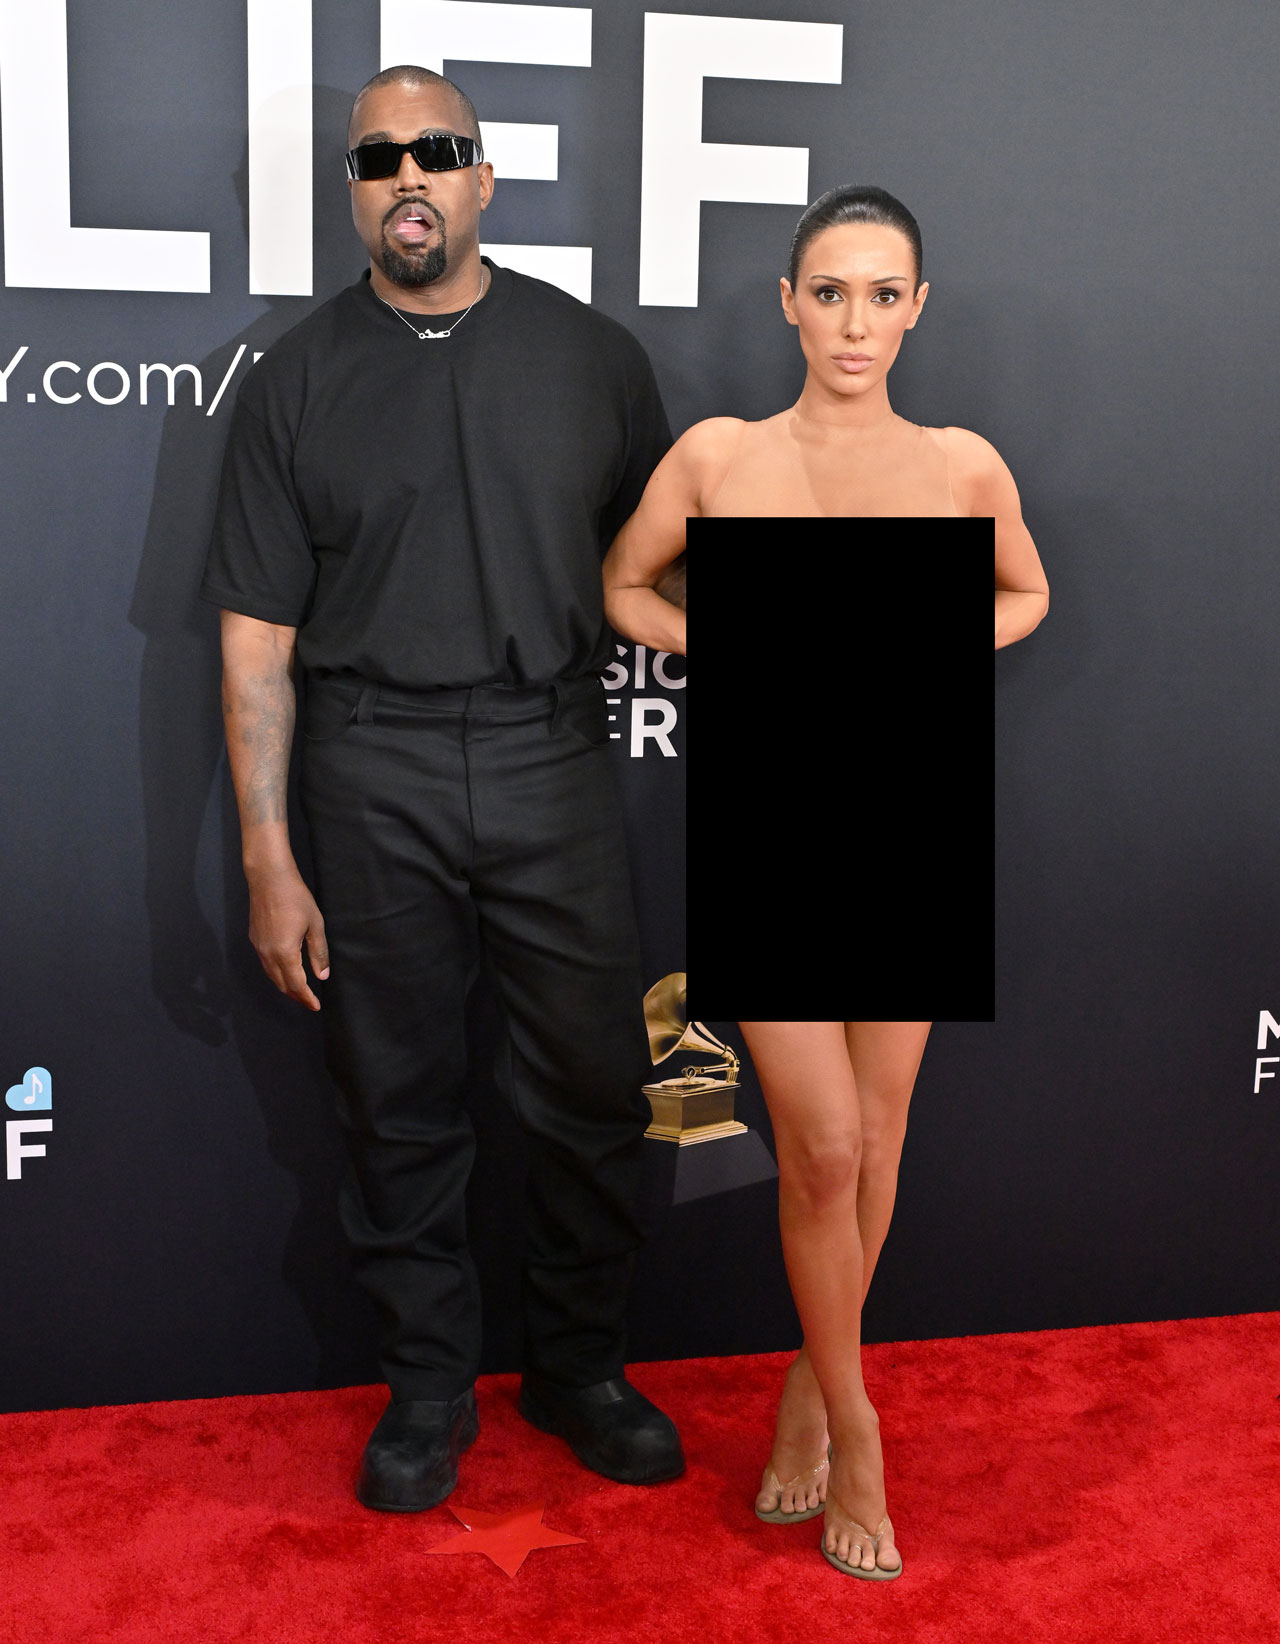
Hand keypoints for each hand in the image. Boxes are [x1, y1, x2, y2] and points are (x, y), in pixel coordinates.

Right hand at [246, 861, 329, 1009]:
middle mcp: (267, 954)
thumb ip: (318, 953)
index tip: (316, 1006)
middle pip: (282, 984)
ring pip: (271, 976)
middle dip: (296, 995)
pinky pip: (265, 965)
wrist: (269, 878)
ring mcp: (258, 947)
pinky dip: (276, 974)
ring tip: (300, 991)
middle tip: (310, 1001)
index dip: (306, 998)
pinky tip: (286, 971)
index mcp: (284, 953)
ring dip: (285, 986)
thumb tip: (322, 976)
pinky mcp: (254, 939)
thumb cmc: (296, 898)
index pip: (296, 985)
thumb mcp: (315, 925)